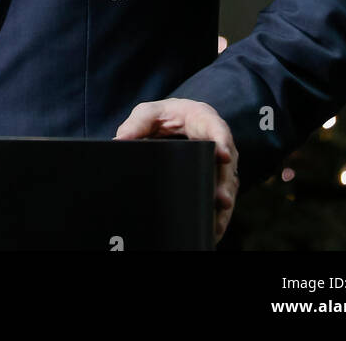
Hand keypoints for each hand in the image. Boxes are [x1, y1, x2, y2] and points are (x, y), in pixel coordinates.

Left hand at [114, 97, 238, 243]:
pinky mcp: (214, 180)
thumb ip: (137, 124)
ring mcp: (218, 164)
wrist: (172, 123)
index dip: (222, 142)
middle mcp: (217, 143)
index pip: (217, 128)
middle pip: (225, 164)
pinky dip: (216, 215)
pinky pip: (218, 198)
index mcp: (203, 120)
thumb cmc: (164, 115)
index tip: (224, 155)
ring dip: (222, 206)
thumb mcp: (149, 113)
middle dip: (223, 183)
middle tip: (221, 199)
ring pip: (225, 186)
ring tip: (216, 225)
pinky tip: (213, 231)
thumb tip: (119, 141)